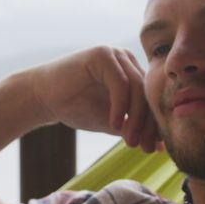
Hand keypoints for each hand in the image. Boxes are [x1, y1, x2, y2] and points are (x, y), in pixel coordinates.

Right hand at [27, 46, 158, 151]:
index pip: (151, 98)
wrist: (43, 98)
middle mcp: (126, 59)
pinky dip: (120, 106)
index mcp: (132, 72)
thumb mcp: (112, 121)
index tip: (154, 149)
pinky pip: (120, 82)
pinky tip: (114, 124)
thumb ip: (133, 127)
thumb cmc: (76, 107)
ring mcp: (115, 54)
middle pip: (147, 93)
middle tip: (145, 148)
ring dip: (136, 118)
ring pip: (137, 88)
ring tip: (129, 140)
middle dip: (148, 124)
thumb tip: (161, 145)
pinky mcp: (101, 55)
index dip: (154, 124)